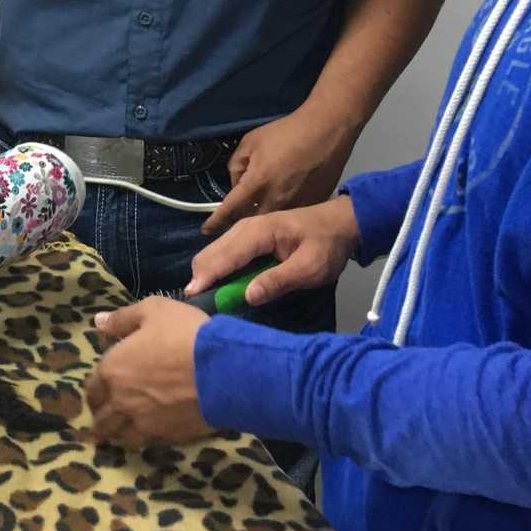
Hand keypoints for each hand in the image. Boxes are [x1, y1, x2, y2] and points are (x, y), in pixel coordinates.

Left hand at [85, 298, 213, 445]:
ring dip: (119, 433)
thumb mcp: (153, 310)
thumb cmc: (185, 334)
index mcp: (113, 370)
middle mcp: (121, 400)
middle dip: (102, 417)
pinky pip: (147, 443)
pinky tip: (150, 432)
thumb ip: (122, 319)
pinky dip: (144, 439)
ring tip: (123, 430)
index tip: (101, 391)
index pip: (92, 389)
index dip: (96, 390)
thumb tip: (99, 323)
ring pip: (120, 437)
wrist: (224, 369)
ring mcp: (143, 422)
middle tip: (107, 416)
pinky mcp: (166, 436)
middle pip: (101, 419)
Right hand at [187, 196, 359, 309]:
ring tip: (207, 301)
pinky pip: (222, 254)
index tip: (191, 297)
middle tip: (200, 306)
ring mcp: (243, 231)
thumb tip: (247, 296)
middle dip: (201, 278)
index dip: (206, 277)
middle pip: (210, 253)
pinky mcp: (245, 238)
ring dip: (206, 276)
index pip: (225, 256)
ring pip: (212, 253)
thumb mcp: (310, 268)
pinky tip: (219, 288)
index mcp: (259, 233)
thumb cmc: (326, 245)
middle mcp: (244, 228)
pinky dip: (216, 270)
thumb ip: (278, 281)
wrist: (340, 223)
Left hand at [200, 106, 357, 235]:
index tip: (206, 230)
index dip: (215, 222)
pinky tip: (281, 218)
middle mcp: (275, 201)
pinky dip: (283, 219)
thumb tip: (236, 185)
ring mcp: (296, 207)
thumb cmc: (286, 133)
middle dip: (237, 227)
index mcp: (257, 184)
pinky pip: (292, 219)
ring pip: (272, 224)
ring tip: (253, 225)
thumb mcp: (250, 142)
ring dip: (261, 225)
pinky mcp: (313, 206)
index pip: (229, 210)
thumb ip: (236, 166)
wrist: (326, 130)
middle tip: (229, 227)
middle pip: (250, 224)